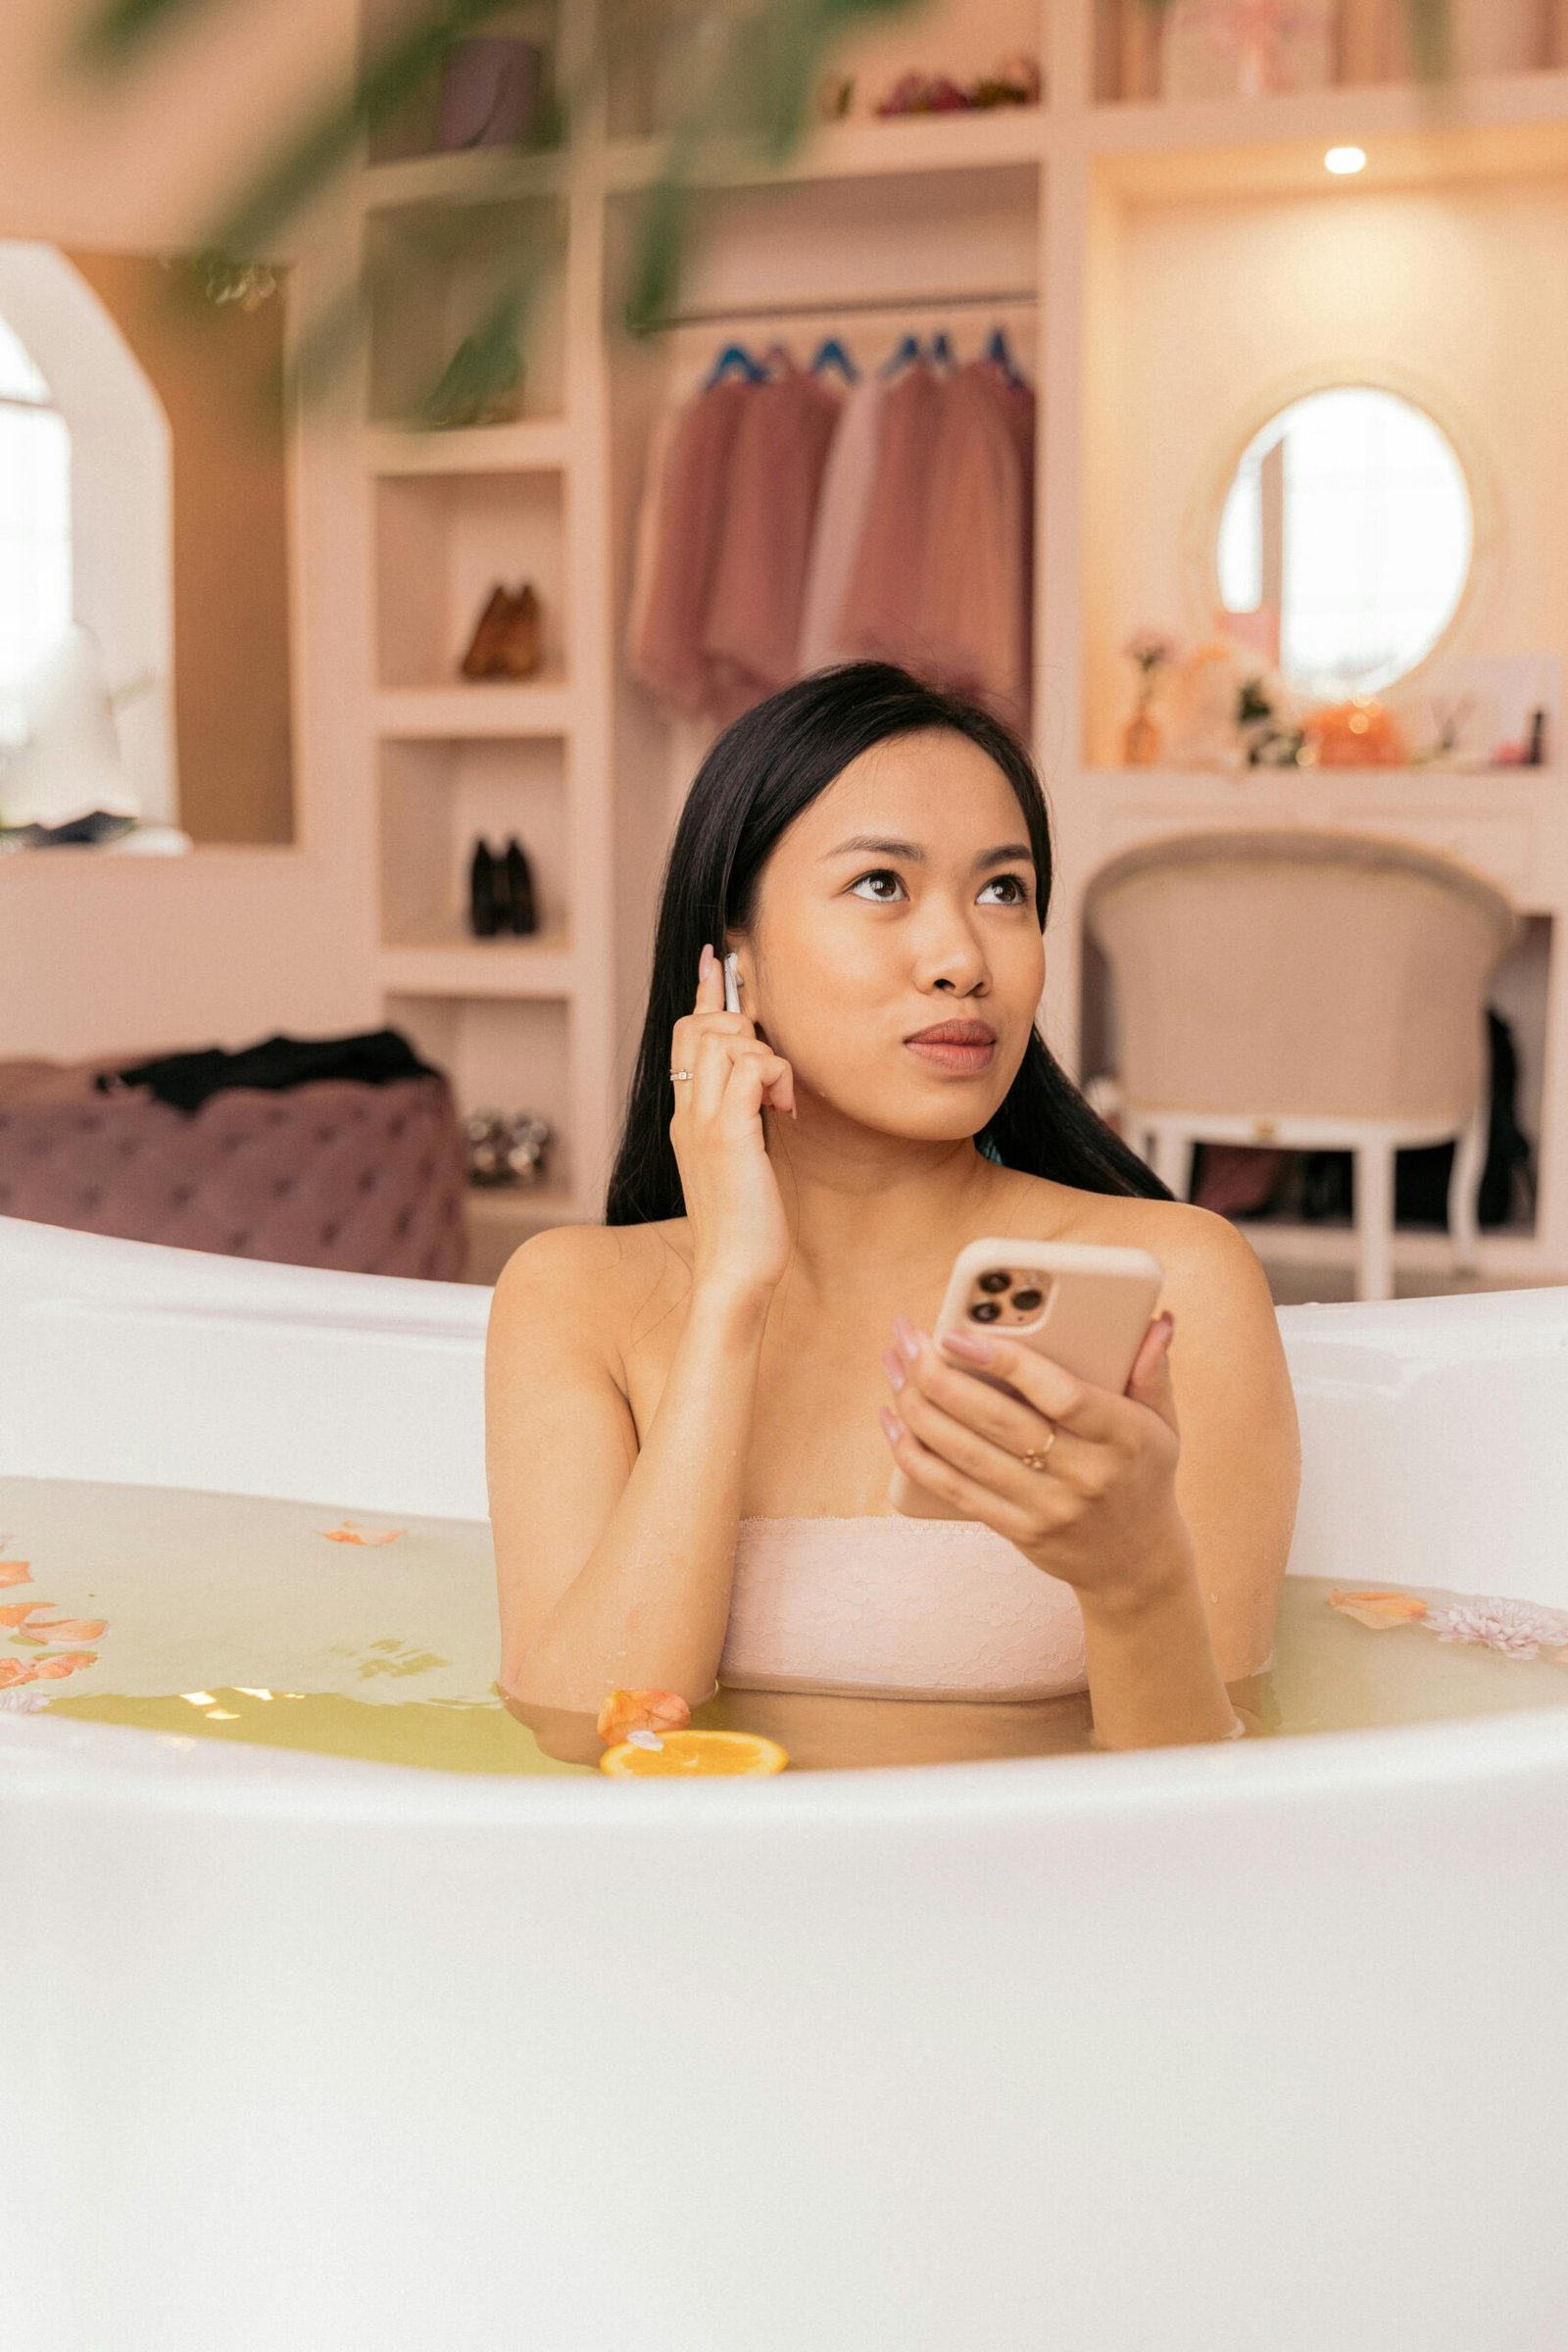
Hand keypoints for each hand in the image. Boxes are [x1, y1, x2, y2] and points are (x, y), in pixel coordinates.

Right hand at [669, 942, 796, 1299]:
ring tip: (781, 1100)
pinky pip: (753, 1065)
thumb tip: (763, 1087)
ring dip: (767, 1055)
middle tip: (772, 1063)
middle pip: (700, 1024)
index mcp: (685, 1116)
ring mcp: (701, 1121)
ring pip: (727, 1037)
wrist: (734, 1273)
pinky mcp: (729, 1133)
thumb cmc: (746, 1226)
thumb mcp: (740, 1160)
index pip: (685, 1036)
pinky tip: (787, 1112)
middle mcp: (685, 1112)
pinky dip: (778, 1076)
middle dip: (742, 1024)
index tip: (717, 960)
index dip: (704, 993)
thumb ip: (742, 1119)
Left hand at [878, 1311, 1187, 1608]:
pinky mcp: (1016, 1530)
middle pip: (996, 1421)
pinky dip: (914, 1454)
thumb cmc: (1142, 1473)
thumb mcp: (1163, 1423)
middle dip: (939, 1375)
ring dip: (917, 1407)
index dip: (1006, 1362)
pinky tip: (891, 1421)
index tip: (959, 1333)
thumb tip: (1155, 1320)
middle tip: (907, 1337)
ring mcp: (1046, 1507)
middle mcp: (1083, 1474)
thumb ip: (1152, 1370)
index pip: (1059, 1394)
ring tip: (893, 1365)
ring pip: (965, 1454)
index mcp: (1121, 1436)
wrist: (1136, 1562)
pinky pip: (953, 1489)